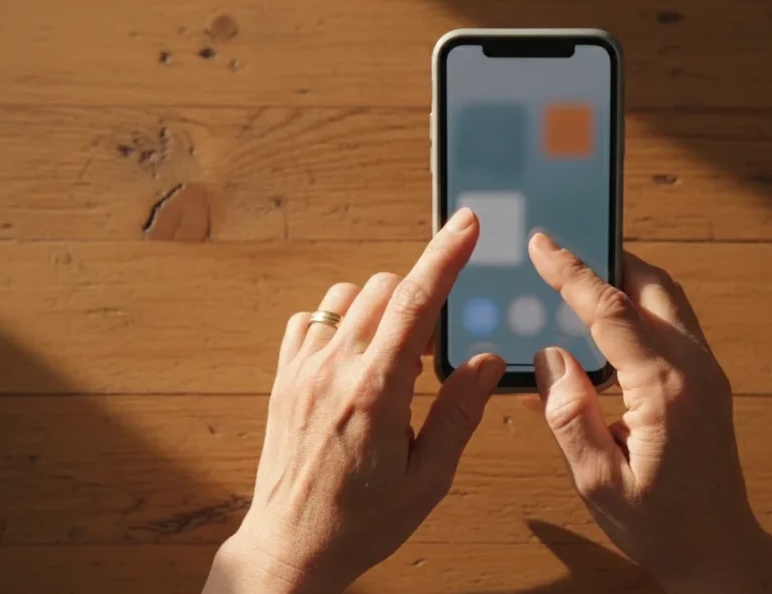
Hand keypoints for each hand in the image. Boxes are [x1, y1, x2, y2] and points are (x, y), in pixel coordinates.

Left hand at [203, 208, 505, 593]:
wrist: (291, 548)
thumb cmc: (361, 522)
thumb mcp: (427, 478)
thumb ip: (459, 413)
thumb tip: (487, 361)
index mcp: (376, 394)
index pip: (415, 303)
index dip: (444, 256)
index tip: (466, 224)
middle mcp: (334, 371)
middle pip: (383, 288)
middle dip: (417, 298)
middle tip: (432, 349)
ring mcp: (302, 371)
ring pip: (347, 297)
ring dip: (379, 309)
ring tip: (393, 358)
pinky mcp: (284, 379)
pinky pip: (311, 320)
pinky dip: (338, 323)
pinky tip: (353, 359)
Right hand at [528, 233, 771, 593]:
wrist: (719, 552)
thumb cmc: (661, 526)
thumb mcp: (599, 483)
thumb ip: (570, 417)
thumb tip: (550, 358)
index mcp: (665, 389)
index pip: (611, 311)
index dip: (572, 273)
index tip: (543, 244)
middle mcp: (694, 370)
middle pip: (652, 286)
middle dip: (608, 259)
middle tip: (565, 249)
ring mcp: (707, 374)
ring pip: (668, 301)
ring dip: (627, 281)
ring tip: (582, 279)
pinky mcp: (709, 383)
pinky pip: (674, 325)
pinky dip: (640, 308)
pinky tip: (608, 326)